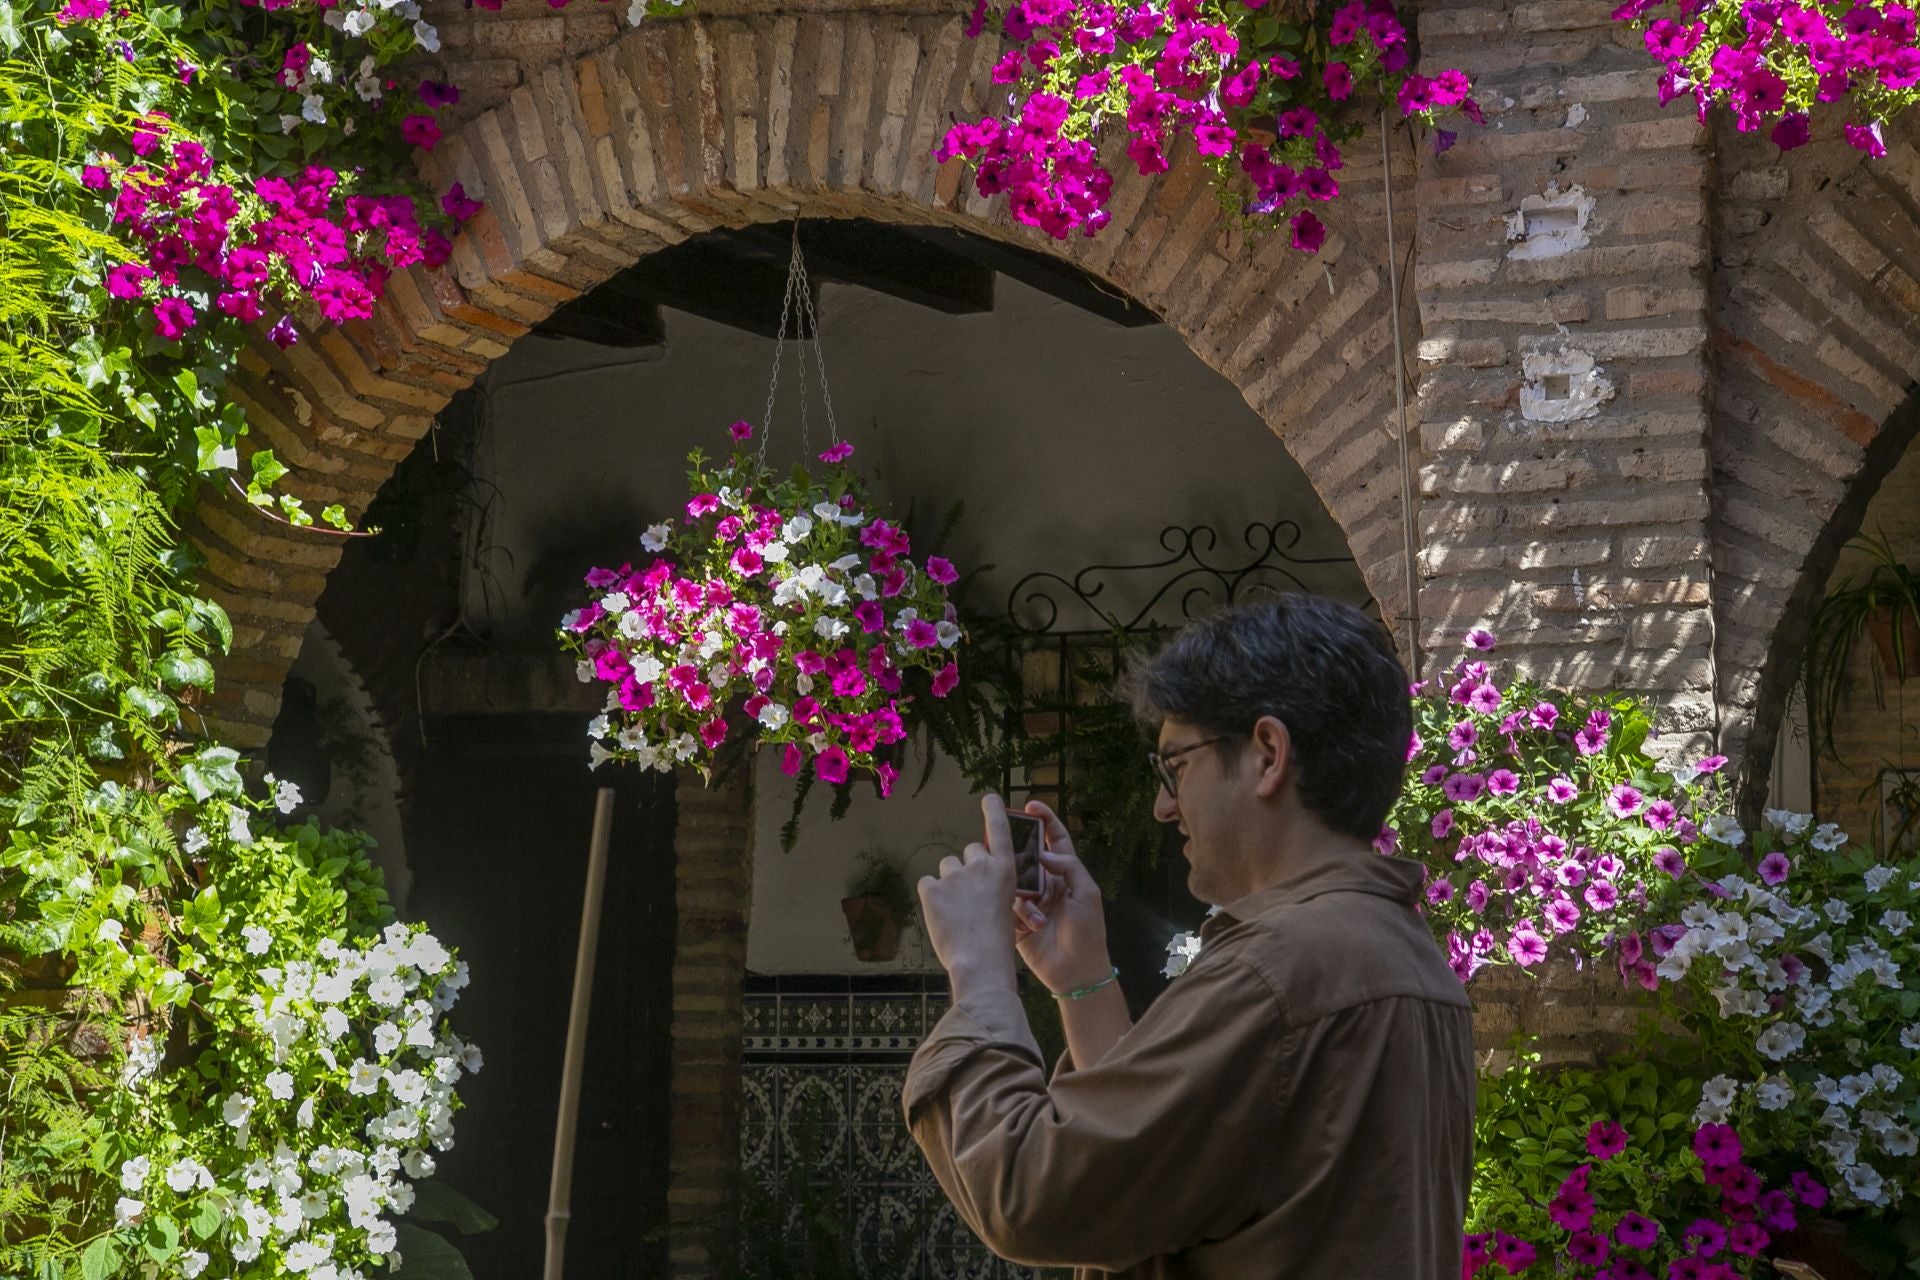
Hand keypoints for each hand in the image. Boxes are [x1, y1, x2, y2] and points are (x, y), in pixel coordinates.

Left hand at [917, 794, 1020, 987]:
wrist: (980, 961)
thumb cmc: (997, 942)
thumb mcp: (1007, 907)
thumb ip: (992, 887)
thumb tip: (976, 885)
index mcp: (1005, 870)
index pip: (999, 830)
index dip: (994, 811)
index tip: (989, 797)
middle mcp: (981, 865)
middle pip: (970, 851)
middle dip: (968, 868)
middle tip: (970, 896)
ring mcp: (954, 875)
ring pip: (947, 866)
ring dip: (949, 882)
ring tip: (956, 911)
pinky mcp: (932, 888)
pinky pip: (927, 883)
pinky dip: (931, 897)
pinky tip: (941, 916)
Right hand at [1010, 801, 1111, 994]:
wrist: (1077, 973)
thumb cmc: (1088, 933)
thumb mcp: (1087, 894)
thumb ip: (1068, 867)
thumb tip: (1043, 851)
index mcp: (1065, 874)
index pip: (1055, 840)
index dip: (1044, 821)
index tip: (1030, 806)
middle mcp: (1045, 883)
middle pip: (1026, 856)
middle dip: (1018, 851)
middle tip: (1009, 849)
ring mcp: (1029, 902)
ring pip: (1014, 881)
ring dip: (1022, 892)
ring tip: (1035, 910)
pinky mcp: (1016, 921)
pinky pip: (1008, 906)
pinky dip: (1018, 913)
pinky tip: (1032, 924)